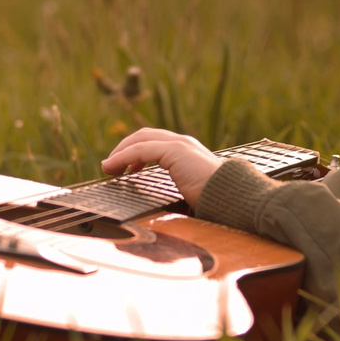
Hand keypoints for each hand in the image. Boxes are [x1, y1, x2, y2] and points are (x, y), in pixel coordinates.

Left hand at [102, 128, 225, 204]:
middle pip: (144, 135)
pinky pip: (141, 150)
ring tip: (109, 166)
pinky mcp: (174, 151)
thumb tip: (166, 205)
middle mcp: (182, 142)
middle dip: (124, 148)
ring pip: (140, 139)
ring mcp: (179, 144)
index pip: (155, 142)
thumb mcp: (192, 190)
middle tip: (111, 166)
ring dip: (120, 151)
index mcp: (187, 150)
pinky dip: (124, 156)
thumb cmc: (215, 199)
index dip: (135, 151)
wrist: (231, 196)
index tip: (124, 168)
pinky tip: (114, 167)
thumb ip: (179, 187)